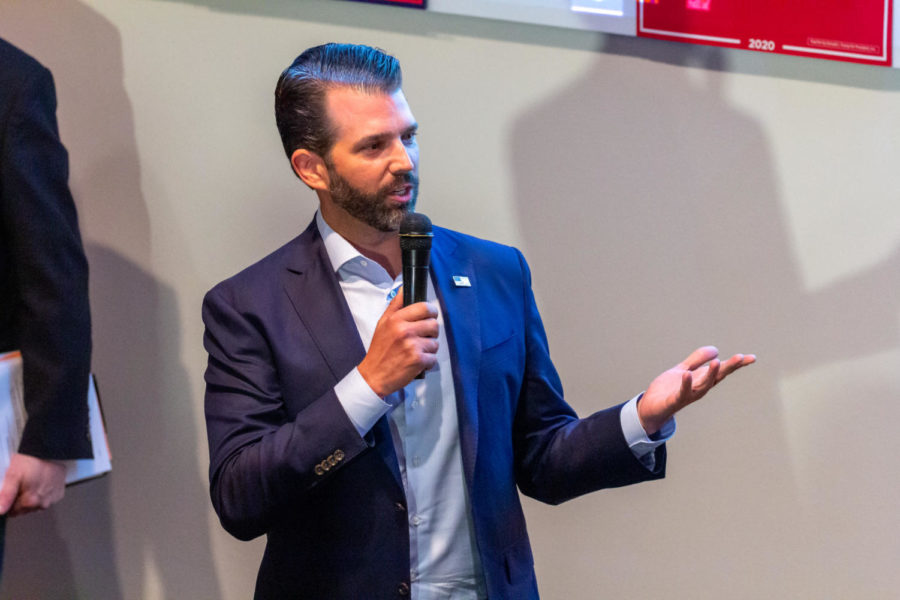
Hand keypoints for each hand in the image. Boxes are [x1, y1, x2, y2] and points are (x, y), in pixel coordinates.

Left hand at [0, 453, 66, 516]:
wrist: (50, 450)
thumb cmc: (31, 460)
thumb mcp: (13, 475)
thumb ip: (6, 495)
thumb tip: (1, 510)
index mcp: (31, 501)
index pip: (13, 512)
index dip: (10, 502)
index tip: (12, 491)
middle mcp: (43, 503)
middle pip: (25, 510)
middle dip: (20, 500)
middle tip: (21, 484)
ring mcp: (52, 499)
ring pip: (36, 505)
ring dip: (32, 498)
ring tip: (32, 482)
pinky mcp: (59, 494)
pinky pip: (47, 499)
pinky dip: (43, 494)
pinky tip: (41, 483)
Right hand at [358, 289, 438, 397]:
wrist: (374, 375)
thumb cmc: (379, 351)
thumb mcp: (382, 323)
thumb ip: (395, 305)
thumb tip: (404, 289)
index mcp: (396, 319)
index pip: (424, 307)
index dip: (431, 312)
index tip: (429, 316)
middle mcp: (405, 331)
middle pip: (434, 324)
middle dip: (431, 332)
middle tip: (422, 338)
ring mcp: (412, 346)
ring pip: (435, 343)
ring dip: (428, 349)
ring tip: (416, 352)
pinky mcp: (418, 360)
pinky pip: (433, 358)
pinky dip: (427, 362)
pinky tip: (417, 363)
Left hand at [638, 346, 755, 434]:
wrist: (651, 407)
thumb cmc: (668, 389)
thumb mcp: (683, 370)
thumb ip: (697, 360)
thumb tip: (716, 350)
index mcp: (701, 379)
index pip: (722, 370)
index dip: (736, 364)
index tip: (752, 358)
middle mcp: (698, 388)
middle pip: (716, 377)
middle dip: (729, 368)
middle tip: (741, 357)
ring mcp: (688, 395)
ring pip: (702, 385)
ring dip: (710, 374)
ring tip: (717, 362)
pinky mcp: (674, 400)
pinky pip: (681, 392)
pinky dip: (685, 384)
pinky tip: (686, 374)